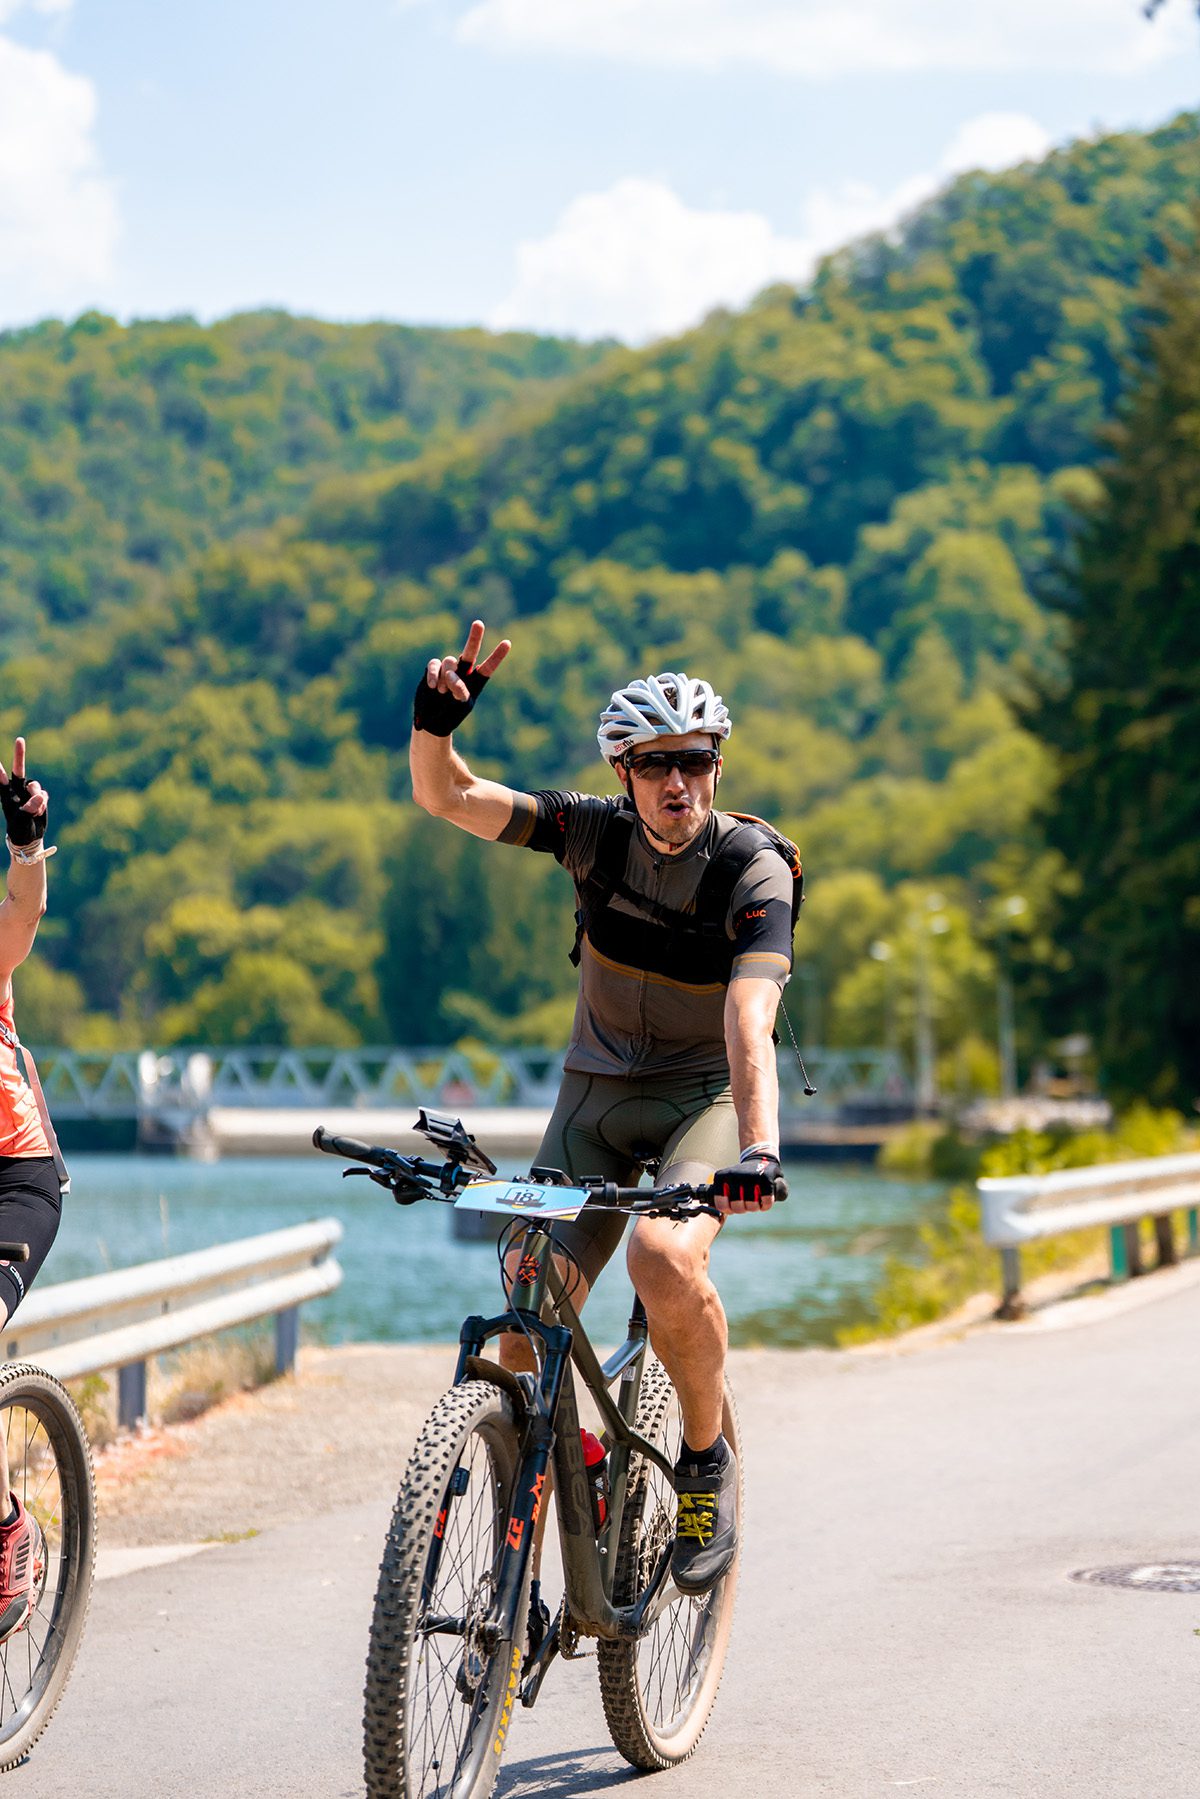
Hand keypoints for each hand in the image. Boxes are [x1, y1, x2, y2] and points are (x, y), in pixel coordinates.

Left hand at [0, 738, 47, 845]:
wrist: (30, 837)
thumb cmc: (20, 829)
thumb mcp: (22, 820)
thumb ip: (30, 807)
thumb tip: (41, 795)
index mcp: (6, 795)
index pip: (0, 779)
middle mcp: (17, 790)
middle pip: (19, 769)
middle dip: (19, 755)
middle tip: (20, 739)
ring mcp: (29, 792)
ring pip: (36, 786)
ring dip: (37, 797)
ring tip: (34, 811)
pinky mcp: (40, 796)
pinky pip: (44, 795)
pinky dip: (43, 804)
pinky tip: (38, 813)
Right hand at [413, 619, 511, 736]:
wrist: (432, 720)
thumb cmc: (451, 714)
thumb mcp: (461, 706)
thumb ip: (459, 690)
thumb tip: (450, 675)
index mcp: (476, 682)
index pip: (488, 667)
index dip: (497, 655)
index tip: (507, 643)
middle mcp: (463, 672)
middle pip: (470, 652)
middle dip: (474, 638)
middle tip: (478, 623)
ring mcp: (448, 670)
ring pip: (450, 662)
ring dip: (447, 677)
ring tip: (443, 692)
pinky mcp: (433, 669)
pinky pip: (434, 665)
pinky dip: (433, 675)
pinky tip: (433, 686)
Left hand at [712, 1153, 784, 1213]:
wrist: (759, 1157)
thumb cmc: (740, 1175)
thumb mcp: (725, 1179)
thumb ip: (719, 1194)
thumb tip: (711, 1208)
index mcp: (722, 1177)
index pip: (721, 1204)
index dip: (728, 1210)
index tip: (731, 1207)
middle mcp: (735, 1176)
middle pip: (737, 1208)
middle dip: (742, 1209)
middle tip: (744, 1203)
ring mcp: (751, 1177)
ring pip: (752, 1207)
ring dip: (754, 1207)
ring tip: (753, 1201)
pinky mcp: (766, 1179)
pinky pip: (766, 1202)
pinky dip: (765, 1204)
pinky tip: (762, 1200)